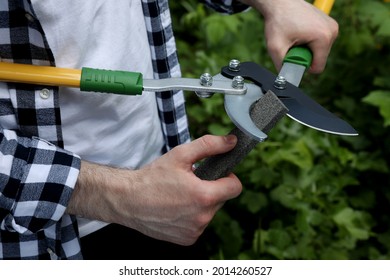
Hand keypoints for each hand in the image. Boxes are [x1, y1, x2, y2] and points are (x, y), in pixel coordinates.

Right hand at [67, 135, 241, 244]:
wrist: (127, 200)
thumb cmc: (152, 177)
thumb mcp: (181, 155)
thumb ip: (210, 145)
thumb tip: (231, 142)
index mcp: (204, 196)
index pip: (235, 188)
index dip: (228, 177)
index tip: (216, 174)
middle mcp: (202, 218)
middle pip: (221, 200)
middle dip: (211, 190)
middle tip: (190, 183)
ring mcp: (194, 231)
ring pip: (210, 213)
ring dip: (201, 204)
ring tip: (180, 196)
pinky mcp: (186, 240)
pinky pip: (198, 225)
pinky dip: (191, 217)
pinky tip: (175, 209)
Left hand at [240, 0, 338, 72]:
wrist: (280, 2)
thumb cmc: (278, 21)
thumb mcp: (276, 48)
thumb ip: (281, 66)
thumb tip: (285, 81)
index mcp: (323, 38)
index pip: (318, 68)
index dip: (303, 66)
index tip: (292, 55)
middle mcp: (332, 31)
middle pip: (319, 59)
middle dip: (304, 56)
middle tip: (292, 44)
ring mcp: (332, 27)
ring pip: (319, 52)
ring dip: (306, 49)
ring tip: (296, 37)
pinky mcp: (329, 25)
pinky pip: (320, 43)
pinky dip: (309, 42)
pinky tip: (300, 33)